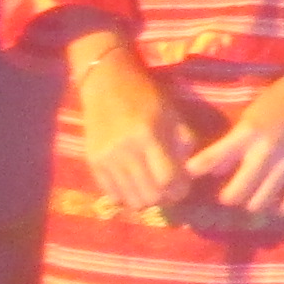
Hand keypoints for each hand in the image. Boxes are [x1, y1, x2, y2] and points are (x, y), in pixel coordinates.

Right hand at [68, 37, 194, 214]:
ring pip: (130, 199)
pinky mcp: (92, 162)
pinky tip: (135, 187)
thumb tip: (191, 172)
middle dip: (165, 198)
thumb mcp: (173, 113)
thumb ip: (184, 142)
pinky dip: (127, 197)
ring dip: (147, 200)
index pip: (167, 179)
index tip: (185, 187)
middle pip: (149, 194)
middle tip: (171, 191)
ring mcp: (105, 158)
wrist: (106, 83)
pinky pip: (111, 194)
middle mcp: (125, 150)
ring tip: (154, 190)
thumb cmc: (146, 96)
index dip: (180, 189)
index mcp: (149, 136)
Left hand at [184, 74, 283, 219]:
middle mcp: (264, 154)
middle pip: (234, 195)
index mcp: (246, 134)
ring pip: (260, 204)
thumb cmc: (283, 98)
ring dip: (254, 202)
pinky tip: (280, 201)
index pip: (208, 161)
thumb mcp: (251, 114)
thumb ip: (233, 142)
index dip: (194, 172)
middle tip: (232, 191)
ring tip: (256, 196)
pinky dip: (282, 207)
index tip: (192, 176)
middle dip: (228, 196)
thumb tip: (214, 170)